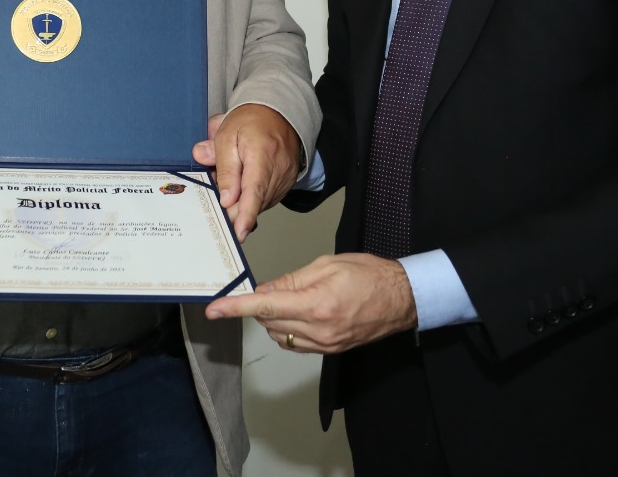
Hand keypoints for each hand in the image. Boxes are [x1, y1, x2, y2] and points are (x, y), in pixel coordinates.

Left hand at [192, 103, 300, 241]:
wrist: (277, 114)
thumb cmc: (251, 122)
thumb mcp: (227, 135)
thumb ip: (222, 164)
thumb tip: (223, 195)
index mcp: (262, 154)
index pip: (255, 189)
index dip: (246, 214)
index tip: (239, 231)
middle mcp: (279, 170)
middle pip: (254, 202)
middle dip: (232, 206)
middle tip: (214, 198)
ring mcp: (285, 179)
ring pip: (259, 204)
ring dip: (241, 201)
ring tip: (230, 182)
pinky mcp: (286, 185)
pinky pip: (265, 199)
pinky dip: (251, 198)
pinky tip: (242, 186)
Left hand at [204, 253, 416, 353]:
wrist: (403, 299)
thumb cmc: (370, 275)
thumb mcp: (327, 265)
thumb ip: (292, 280)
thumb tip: (264, 289)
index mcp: (316, 304)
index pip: (264, 306)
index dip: (236, 308)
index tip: (215, 309)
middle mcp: (319, 330)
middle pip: (268, 322)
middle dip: (259, 306)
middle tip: (263, 288)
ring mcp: (325, 345)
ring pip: (279, 335)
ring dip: (273, 318)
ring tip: (291, 298)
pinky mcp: (330, 351)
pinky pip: (295, 343)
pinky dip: (287, 328)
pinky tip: (298, 313)